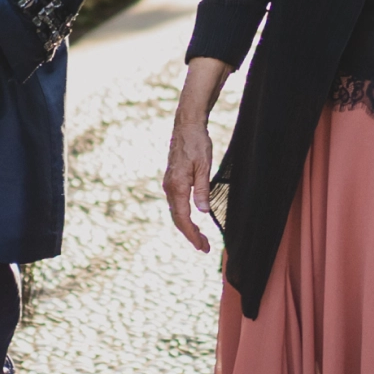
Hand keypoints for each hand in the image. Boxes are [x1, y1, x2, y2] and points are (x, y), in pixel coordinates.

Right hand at [163, 119, 216, 252]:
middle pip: (177, 219)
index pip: (183, 218)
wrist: (186, 126)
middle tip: (204, 247)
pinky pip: (176, 203)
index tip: (202, 247)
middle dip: (190, 235)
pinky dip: (184, 216)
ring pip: (176, 212)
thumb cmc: (197, 143)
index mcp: (177, 185)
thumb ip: (202, 190)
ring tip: (201, 238)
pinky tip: (193, 219)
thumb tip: (202, 212)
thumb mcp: (204, 166)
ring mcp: (169, 183)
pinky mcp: (172, 180)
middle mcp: (169, 187)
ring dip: (187, 226)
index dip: (192, 235)